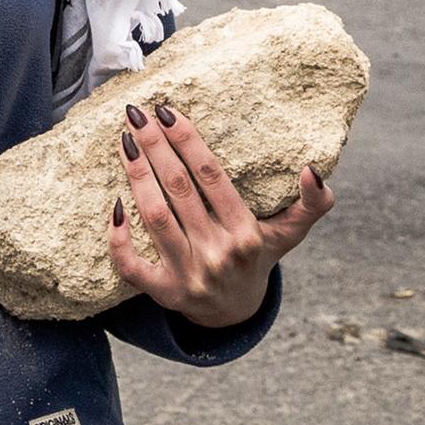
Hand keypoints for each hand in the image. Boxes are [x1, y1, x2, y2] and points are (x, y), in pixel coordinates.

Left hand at [112, 104, 335, 328]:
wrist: (235, 312)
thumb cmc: (257, 256)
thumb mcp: (290, 232)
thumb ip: (313, 203)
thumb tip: (311, 169)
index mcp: (247, 234)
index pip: (211, 176)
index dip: (187, 141)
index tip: (166, 112)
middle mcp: (218, 253)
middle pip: (179, 189)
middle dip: (155, 147)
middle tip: (135, 114)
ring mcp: (189, 274)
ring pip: (155, 217)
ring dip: (136, 175)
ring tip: (124, 141)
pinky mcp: (164, 292)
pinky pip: (132, 267)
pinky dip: (119, 239)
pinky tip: (112, 204)